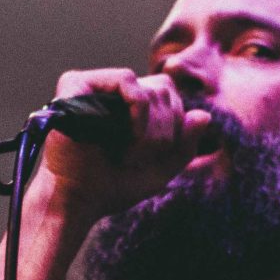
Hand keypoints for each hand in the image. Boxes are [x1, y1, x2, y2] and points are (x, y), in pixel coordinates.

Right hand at [37, 68, 217, 218]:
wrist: (78, 201)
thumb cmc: (113, 186)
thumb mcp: (161, 170)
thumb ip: (185, 145)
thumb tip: (204, 115)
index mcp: (130, 106)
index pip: (169, 95)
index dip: (174, 126)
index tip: (155, 157)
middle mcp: (112, 92)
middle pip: (165, 90)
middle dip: (165, 131)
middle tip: (139, 158)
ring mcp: (94, 86)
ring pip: (151, 87)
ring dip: (151, 129)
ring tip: (129, 153)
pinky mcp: (76, 84)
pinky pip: (125, 79)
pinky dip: (137, 107)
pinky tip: (128, 134)